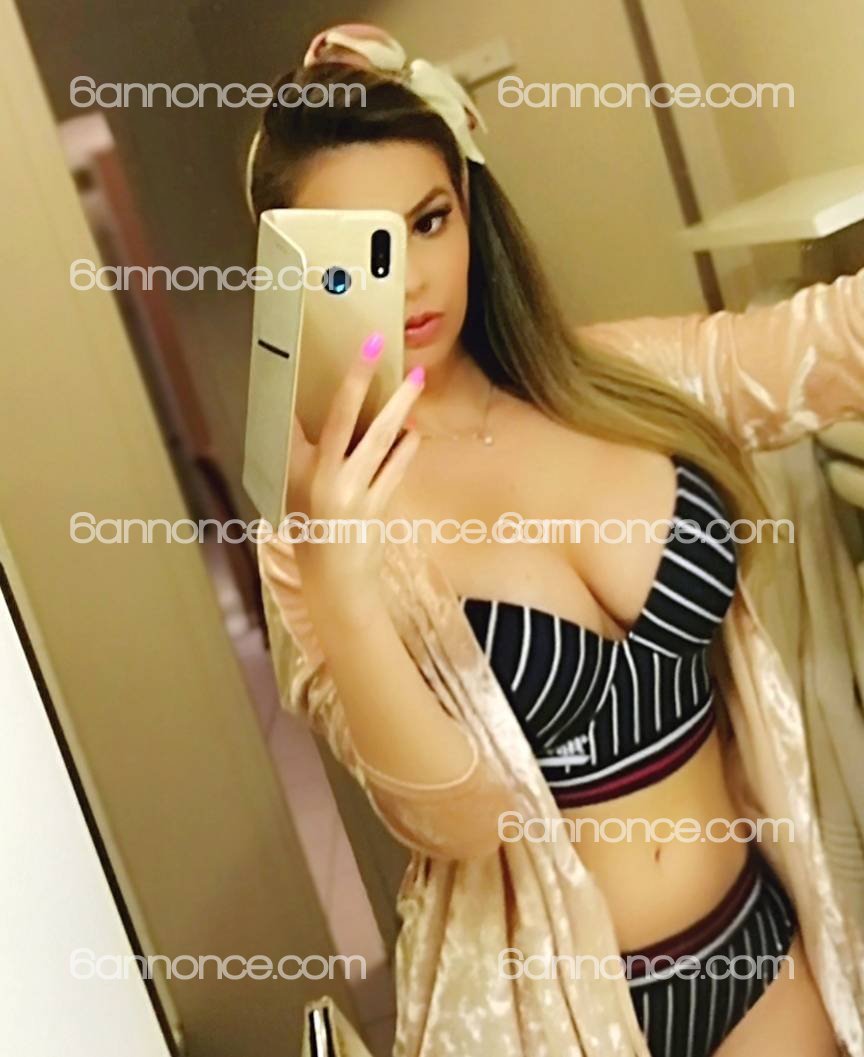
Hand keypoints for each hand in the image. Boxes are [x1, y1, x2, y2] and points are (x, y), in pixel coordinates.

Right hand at [284, 333, 424, 615]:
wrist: (334, 582)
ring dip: (400, 405)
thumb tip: (311, 418)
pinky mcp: (379, 505)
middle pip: (344, 417)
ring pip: (380, 438)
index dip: (298, 390)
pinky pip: (396, 468)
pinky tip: (415, 431)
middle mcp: (325, 478)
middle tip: (375, 345)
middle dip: (359, 378)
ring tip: (415, 379)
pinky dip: (406, 448)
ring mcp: (355, 492)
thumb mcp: (294, 493)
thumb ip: (303, 457)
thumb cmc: (311, 533)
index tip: (306, 359)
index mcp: (296, 472)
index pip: (294, 420)